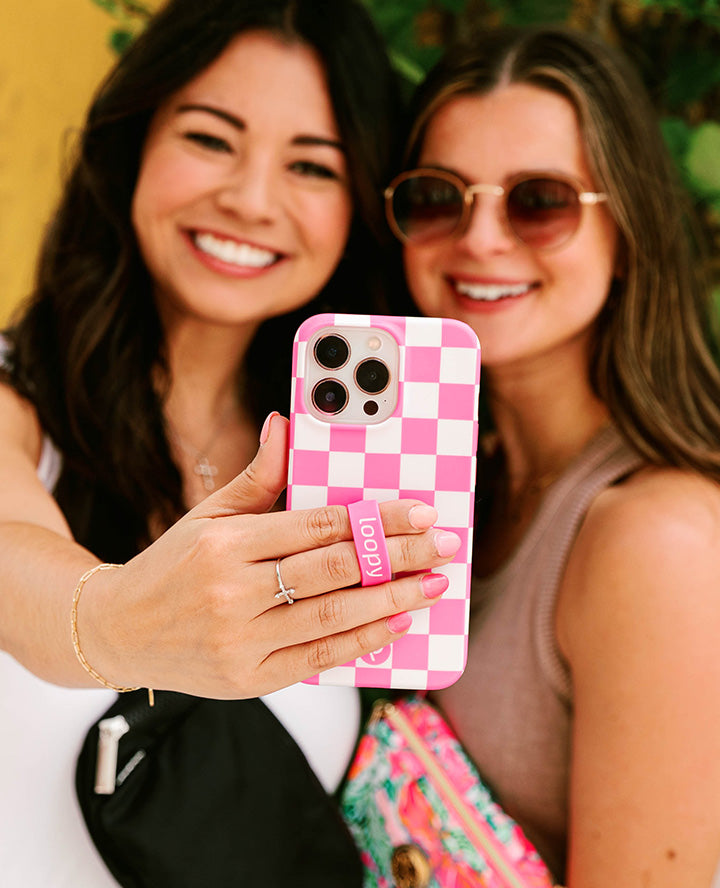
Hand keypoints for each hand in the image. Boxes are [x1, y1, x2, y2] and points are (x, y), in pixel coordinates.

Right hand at [79, 414, 458, 697]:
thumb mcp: (209, 513)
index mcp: (226, 543)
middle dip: (400, 556)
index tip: (421, 512)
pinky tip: (397, 625)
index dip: (377, 518)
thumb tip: (286, 422)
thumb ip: (258, 475)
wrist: (119, 630)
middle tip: (446, 546)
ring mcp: (241, 640)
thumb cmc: (173, 565)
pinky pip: (318, 660)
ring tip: (434, 584)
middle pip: (336, 569)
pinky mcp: (249, 679)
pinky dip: (363, 643)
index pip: (318, 525)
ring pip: (334, 616)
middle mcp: (232, 592)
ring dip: (394, 600)